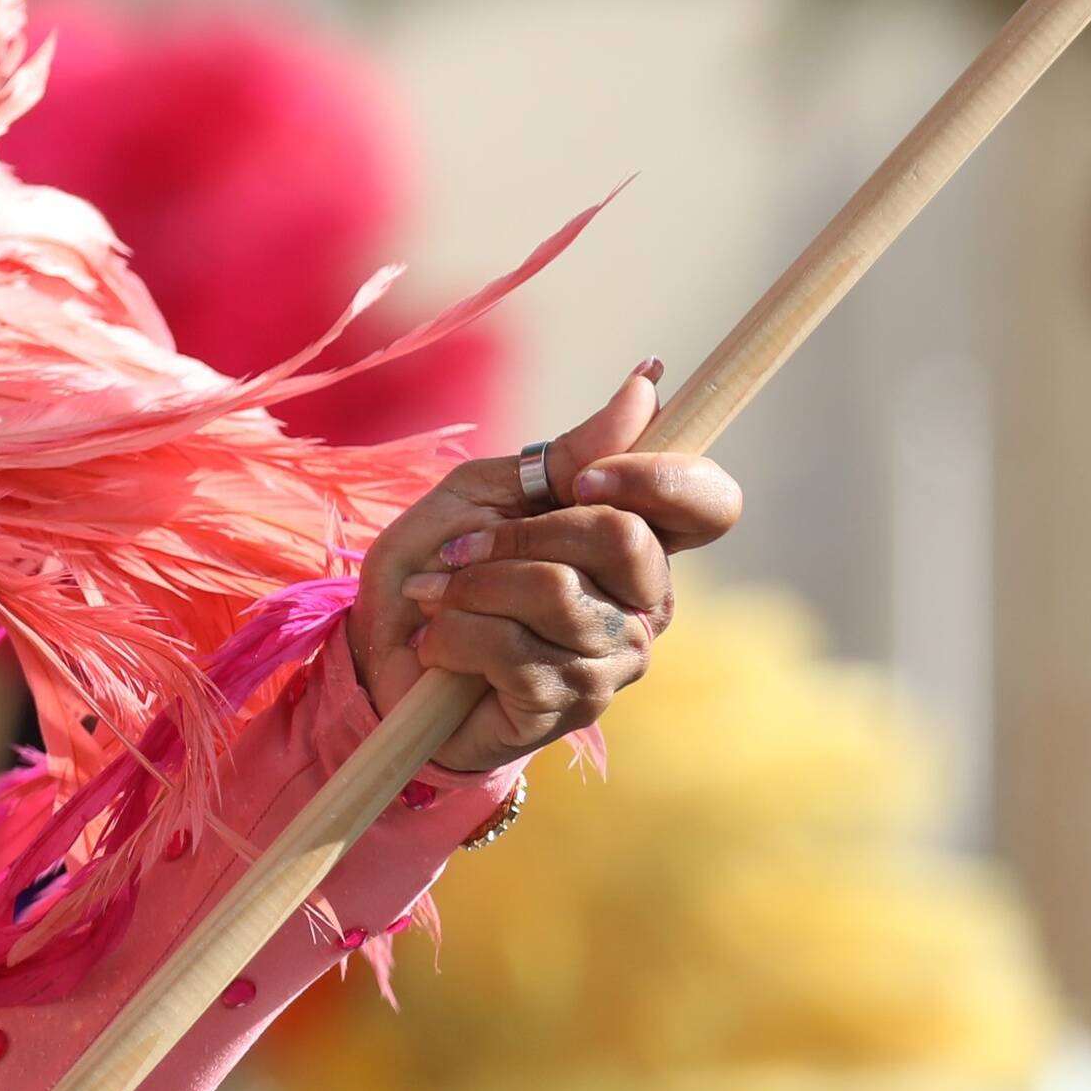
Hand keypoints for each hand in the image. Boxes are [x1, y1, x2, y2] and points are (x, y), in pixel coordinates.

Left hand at [346, 363, 743, 778]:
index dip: (659, 477)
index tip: (583, 479)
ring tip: (436, 599)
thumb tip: (647, 386)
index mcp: (635, 540)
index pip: (709, 502)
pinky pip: (513, 650)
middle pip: (621, 536)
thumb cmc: (438, 568)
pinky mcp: (570, 703)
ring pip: (555, 592)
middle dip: (516, 534)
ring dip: (467, 588)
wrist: (380, 657)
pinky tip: (439, 648)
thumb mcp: (486, 492)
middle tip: (458, 552)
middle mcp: (643, 600)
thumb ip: (570, 453)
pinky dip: (452, 636)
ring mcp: (614, 657)